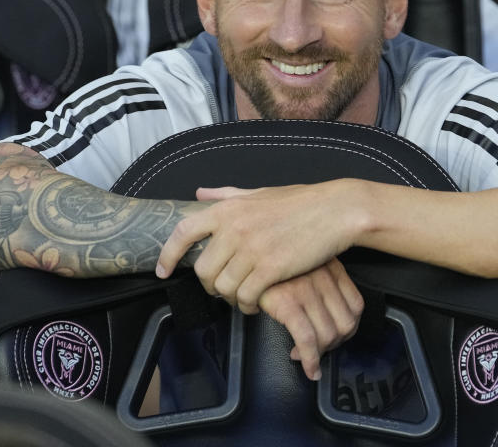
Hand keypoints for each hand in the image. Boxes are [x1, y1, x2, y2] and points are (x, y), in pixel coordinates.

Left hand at [156, 181, 364, 312]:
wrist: (334, 211)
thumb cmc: (299, 202)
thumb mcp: (258, 193)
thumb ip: (226, 195)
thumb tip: (200, 193)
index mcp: (228, 208)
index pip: (183, 233)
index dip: (168, 255)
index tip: (163, 271)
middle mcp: (234, 228)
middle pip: (203, 270)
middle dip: (210, 285)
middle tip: (223, 289)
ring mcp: (252, 249)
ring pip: (223, 287)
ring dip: (230, 298)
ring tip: (243, 296)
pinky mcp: (270, 268)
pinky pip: (245, 297)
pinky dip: (248, 305)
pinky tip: (258, 302)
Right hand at [259, 258, 364, 380]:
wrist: (243, 258)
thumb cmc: (272, 264)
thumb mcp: (304, 263)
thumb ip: (321, 281)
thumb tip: (328, 316)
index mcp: (331, 267)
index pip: (356, 306)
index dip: (348, 329)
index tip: (335, 337)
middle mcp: (323, 277)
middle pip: (346, 324)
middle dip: (333, 344)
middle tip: (318, 349)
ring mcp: (306, 289)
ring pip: (329, 335)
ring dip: (320, 354)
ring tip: (306, 356)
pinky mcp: (287, 302)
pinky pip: (307, 340)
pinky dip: (310, 360)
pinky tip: (307, 367)